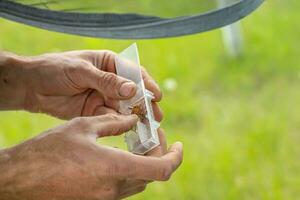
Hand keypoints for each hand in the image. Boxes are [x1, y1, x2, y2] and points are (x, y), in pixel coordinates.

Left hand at [0, 50, 162, 119]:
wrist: (32, 87)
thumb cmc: (55, 69)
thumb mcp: (81, 71)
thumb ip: (106, 81)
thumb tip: (132, 90)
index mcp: (110, 63)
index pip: (134, 72)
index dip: (147, 83)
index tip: (156, 95)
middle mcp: (111, 81)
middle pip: (133, 92)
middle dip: (145, 104)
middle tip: (156, 116)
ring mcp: (104, 97)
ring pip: (125, 107)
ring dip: (136, 116)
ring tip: (147, 125)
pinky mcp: (97, 111)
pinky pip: (112, 118)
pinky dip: (121, 124)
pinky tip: (130, 129)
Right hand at [0, 114, 182, 199]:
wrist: (18, 180)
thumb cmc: (47, 150)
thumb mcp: (83, 127)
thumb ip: (113, 123)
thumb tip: (132, 121)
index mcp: (114, 168)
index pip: (162, 169)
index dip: (176, 156)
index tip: (178, 144)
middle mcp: (113, 189)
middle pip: (151, 174)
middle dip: (158, 154)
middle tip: (151, 135)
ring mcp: (104, 199)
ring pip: (138, 182)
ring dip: (143, 163)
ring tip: (135, 143)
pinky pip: (122, 188)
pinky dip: (128, 171)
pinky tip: (118, 156)